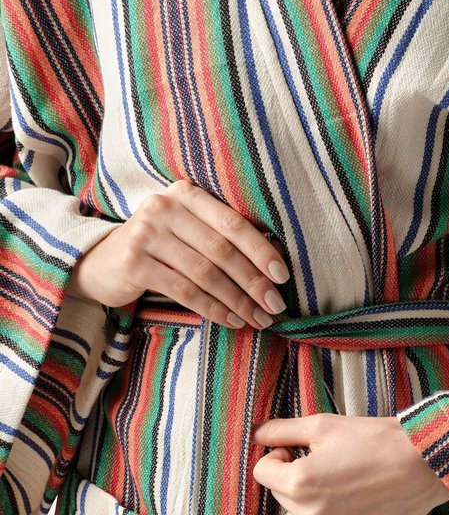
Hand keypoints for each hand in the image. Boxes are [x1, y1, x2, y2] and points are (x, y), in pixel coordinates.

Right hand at [65, 179, 289, 330]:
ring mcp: (146, 233)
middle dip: (253, 282)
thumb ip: (219, 238)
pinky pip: (185, 291)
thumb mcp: (186, 232)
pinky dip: (213, 309)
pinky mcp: (135, 262)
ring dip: (237, 300)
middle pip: (221, 250)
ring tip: (257, 318)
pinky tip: (231, 320)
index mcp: (185, 193)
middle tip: (275, 306)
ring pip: (205, 273)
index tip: (282, 276)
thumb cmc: (158, 249)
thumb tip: (272, 268)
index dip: (261, 250)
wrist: (101, 263)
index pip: (232, 223)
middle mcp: (164, 207)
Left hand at [250, 413, 448, 514]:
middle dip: (294, 478)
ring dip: (308, 504)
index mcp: (300, 484)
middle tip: (328, 464)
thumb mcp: (323, 426)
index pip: (262, 472)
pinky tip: (354, 504)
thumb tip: (255, 434)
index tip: (302, 450)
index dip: (280, 456)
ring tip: (341, 485)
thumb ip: (282, 431)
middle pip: (280, 495)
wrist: (425, 465)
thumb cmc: (374, 440)